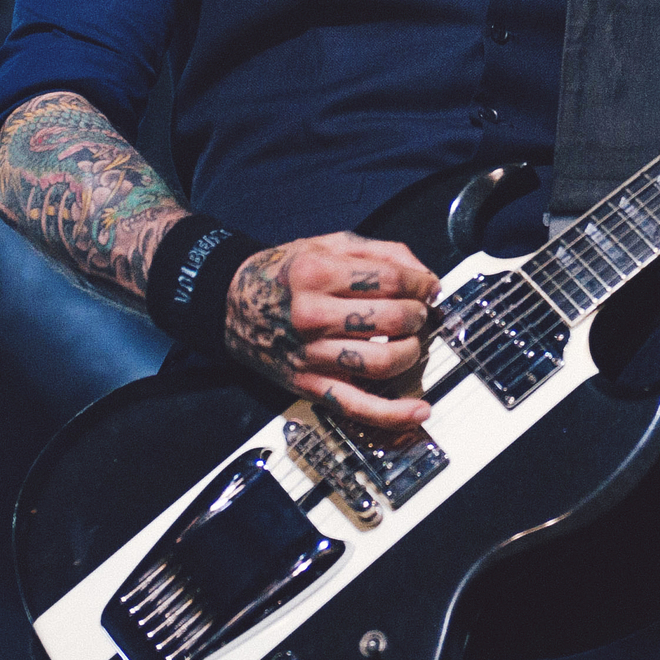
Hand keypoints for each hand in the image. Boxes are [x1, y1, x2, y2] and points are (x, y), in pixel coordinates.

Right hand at [220, 231, 441, 429]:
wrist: (231, 304)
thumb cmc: (285, 273)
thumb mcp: (327, 244)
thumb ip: (379, 252)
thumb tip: (425, 277)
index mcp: (318, 273)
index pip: (390, 281)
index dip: (421, 284)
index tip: (429, 287)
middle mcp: (313, 315)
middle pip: (392, 320)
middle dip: (418, 315)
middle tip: (418, 312)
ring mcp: (311, 355)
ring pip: (382, 362)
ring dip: (411, 352)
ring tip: (410, 342)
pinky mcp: (309, 385)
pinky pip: (356, 406)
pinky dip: (393, 414)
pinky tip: (420, 411)